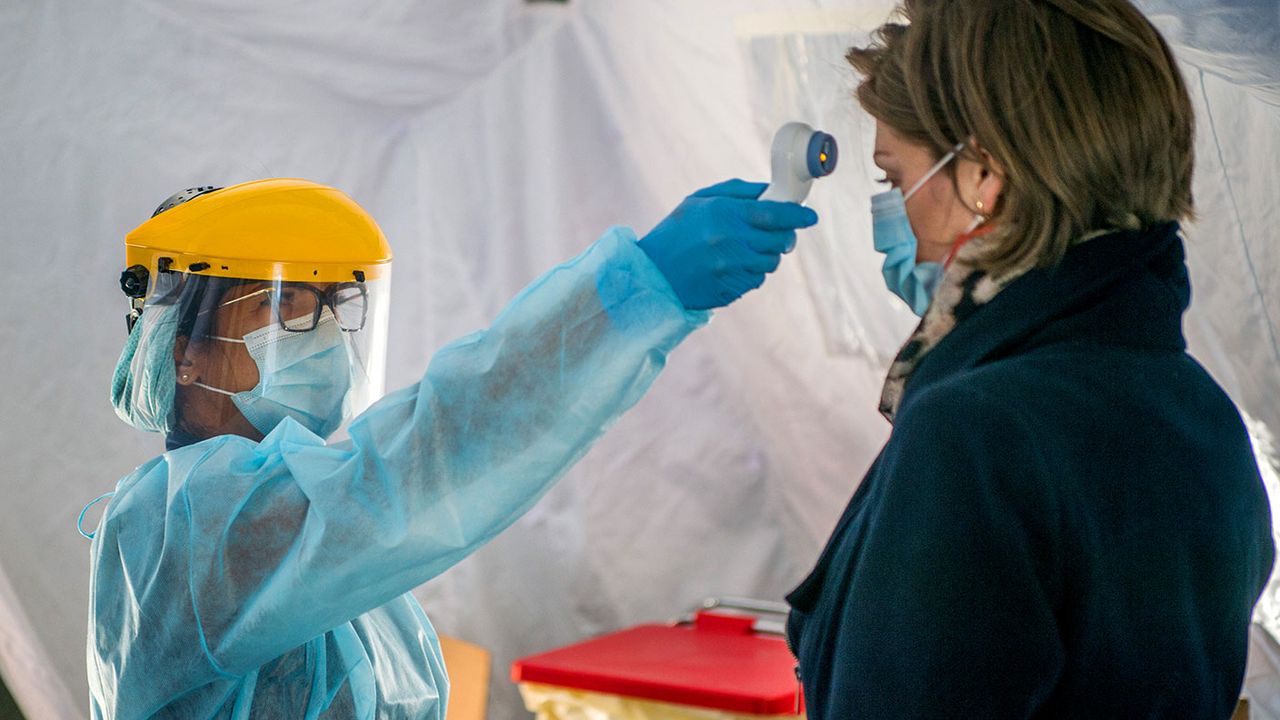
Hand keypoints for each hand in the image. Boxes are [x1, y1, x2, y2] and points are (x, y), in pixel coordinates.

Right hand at [638, 179, 818, 309]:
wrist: (652, 275)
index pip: (775, 214)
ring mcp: (732, 269)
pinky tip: (731, 266)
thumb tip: (771, 191)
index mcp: (724, 214)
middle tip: (779, 232)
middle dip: (785, 235)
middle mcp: (731, 242)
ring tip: (744, 250)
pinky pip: (757, 280)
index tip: (810, 216)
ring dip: (767, 255)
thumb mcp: (699, 201)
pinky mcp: (732, 289)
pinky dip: (751, 272)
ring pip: (771, 262)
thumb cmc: (675, 233)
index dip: (798, 215)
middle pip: (780, 240)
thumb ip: (737, 192)